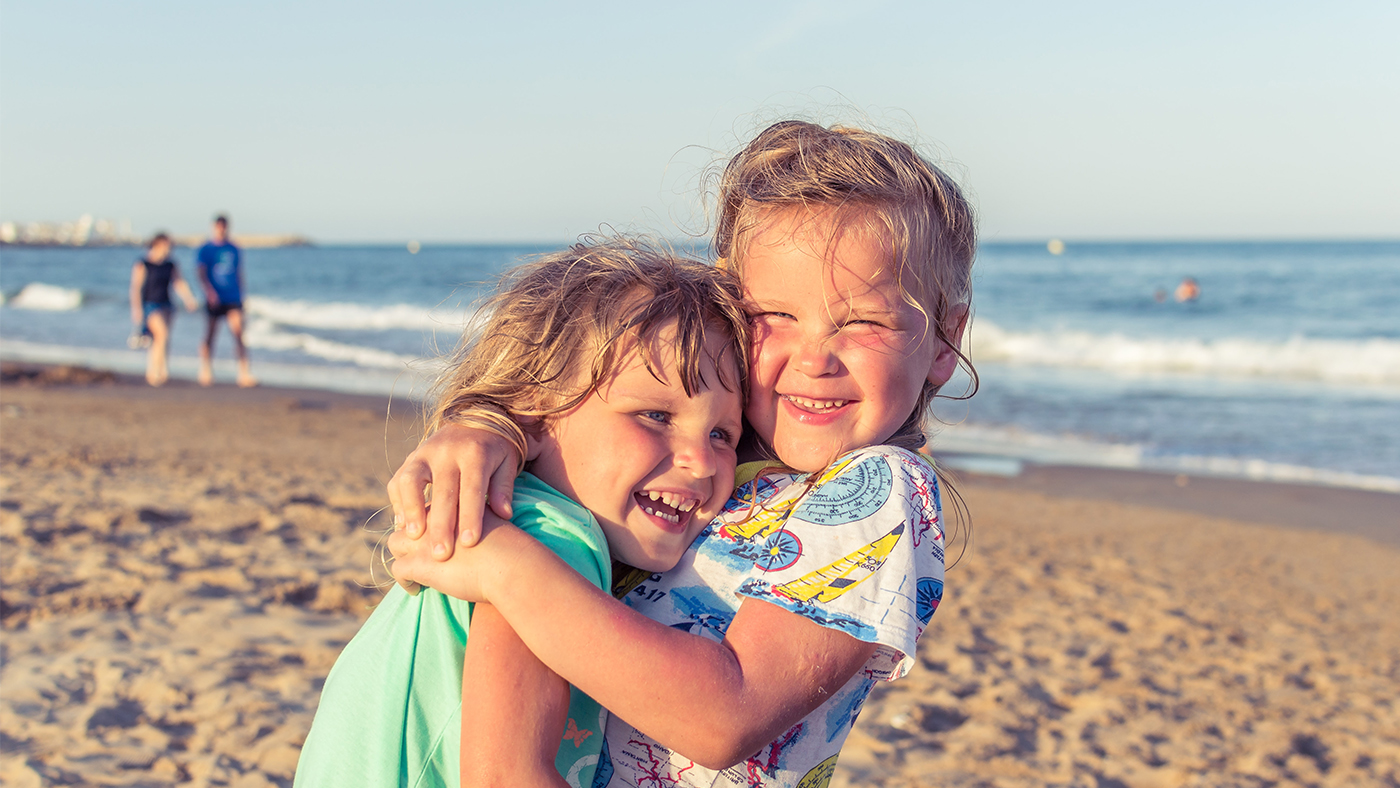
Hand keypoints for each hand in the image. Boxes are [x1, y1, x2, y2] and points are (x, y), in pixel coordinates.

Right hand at [386, 423, 520, 557]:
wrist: (475, 418)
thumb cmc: (495, 450)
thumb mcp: (507, 463)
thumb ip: (504, 488)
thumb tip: (504, 515)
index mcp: (475, 453)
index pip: (472, 488)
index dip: (470, 516)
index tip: (469, 543)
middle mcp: (447, 451)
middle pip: (442, 490)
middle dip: (441, 524)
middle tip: (441, 554)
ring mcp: (425, 452)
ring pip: (411, 480)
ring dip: (410, 510)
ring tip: (414, 537)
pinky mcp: (411, 457)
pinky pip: (398, 480)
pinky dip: (399, 503)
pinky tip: (403, 525)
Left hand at [389, 511, 517, 601]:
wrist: (513, 564)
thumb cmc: (511, 547)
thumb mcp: (493, 519)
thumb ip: (480, 515)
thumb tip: (482, 522)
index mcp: (450, 502)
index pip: (426, 507)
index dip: (424, 522)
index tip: (427, 536)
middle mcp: (433, 516)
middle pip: (407, 521)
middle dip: (407, 538)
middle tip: (414, 553)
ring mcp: (423, 540)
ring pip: (394, 542)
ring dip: (401, 555)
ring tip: (413, 570)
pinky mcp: (419, 563)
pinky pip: (398, 570)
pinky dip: (404, 581)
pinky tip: (416, 589)